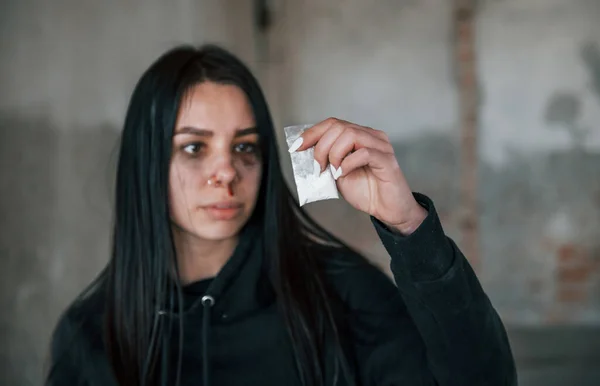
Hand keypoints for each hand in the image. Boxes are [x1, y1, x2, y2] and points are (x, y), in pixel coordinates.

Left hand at [290, 118, 426, 234]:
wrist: (388, 210)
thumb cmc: (366, 191)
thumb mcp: (337, 173)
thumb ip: (326, 160)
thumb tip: (305, 153)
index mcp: (359, 135)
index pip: (333, 123)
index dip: (312, 133)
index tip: (296, 147)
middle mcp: (371, 136)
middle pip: (339, 126)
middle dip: (321, 147)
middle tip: (318, 168)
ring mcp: (381, 146)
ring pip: (350, 134)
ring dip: (334, 154)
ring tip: (332, 172)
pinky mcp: (387, 160)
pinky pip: (363, 152)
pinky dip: (347, 163)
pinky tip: (342, 174)